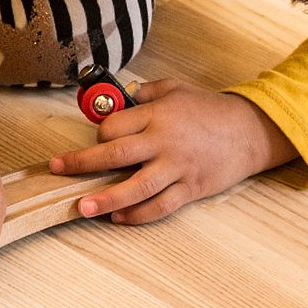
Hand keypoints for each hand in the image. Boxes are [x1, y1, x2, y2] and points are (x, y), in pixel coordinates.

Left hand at [50, 79, 297, 223]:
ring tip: (83, 208)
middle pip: (116, 155)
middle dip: (82, 164)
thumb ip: (144, 93)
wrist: (250, 131)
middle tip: (58, 171)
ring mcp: (177, 168)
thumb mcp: (175, 89)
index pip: (114, 126)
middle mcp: (164, 142)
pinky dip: (139, 215)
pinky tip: (120, 219)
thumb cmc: (210, 109)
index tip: (96, 140)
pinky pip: (161, 206)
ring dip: (107, 199)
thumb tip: (117, 101)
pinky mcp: (190, 188)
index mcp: (158, 115)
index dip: (99, 134)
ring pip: (136, 187)